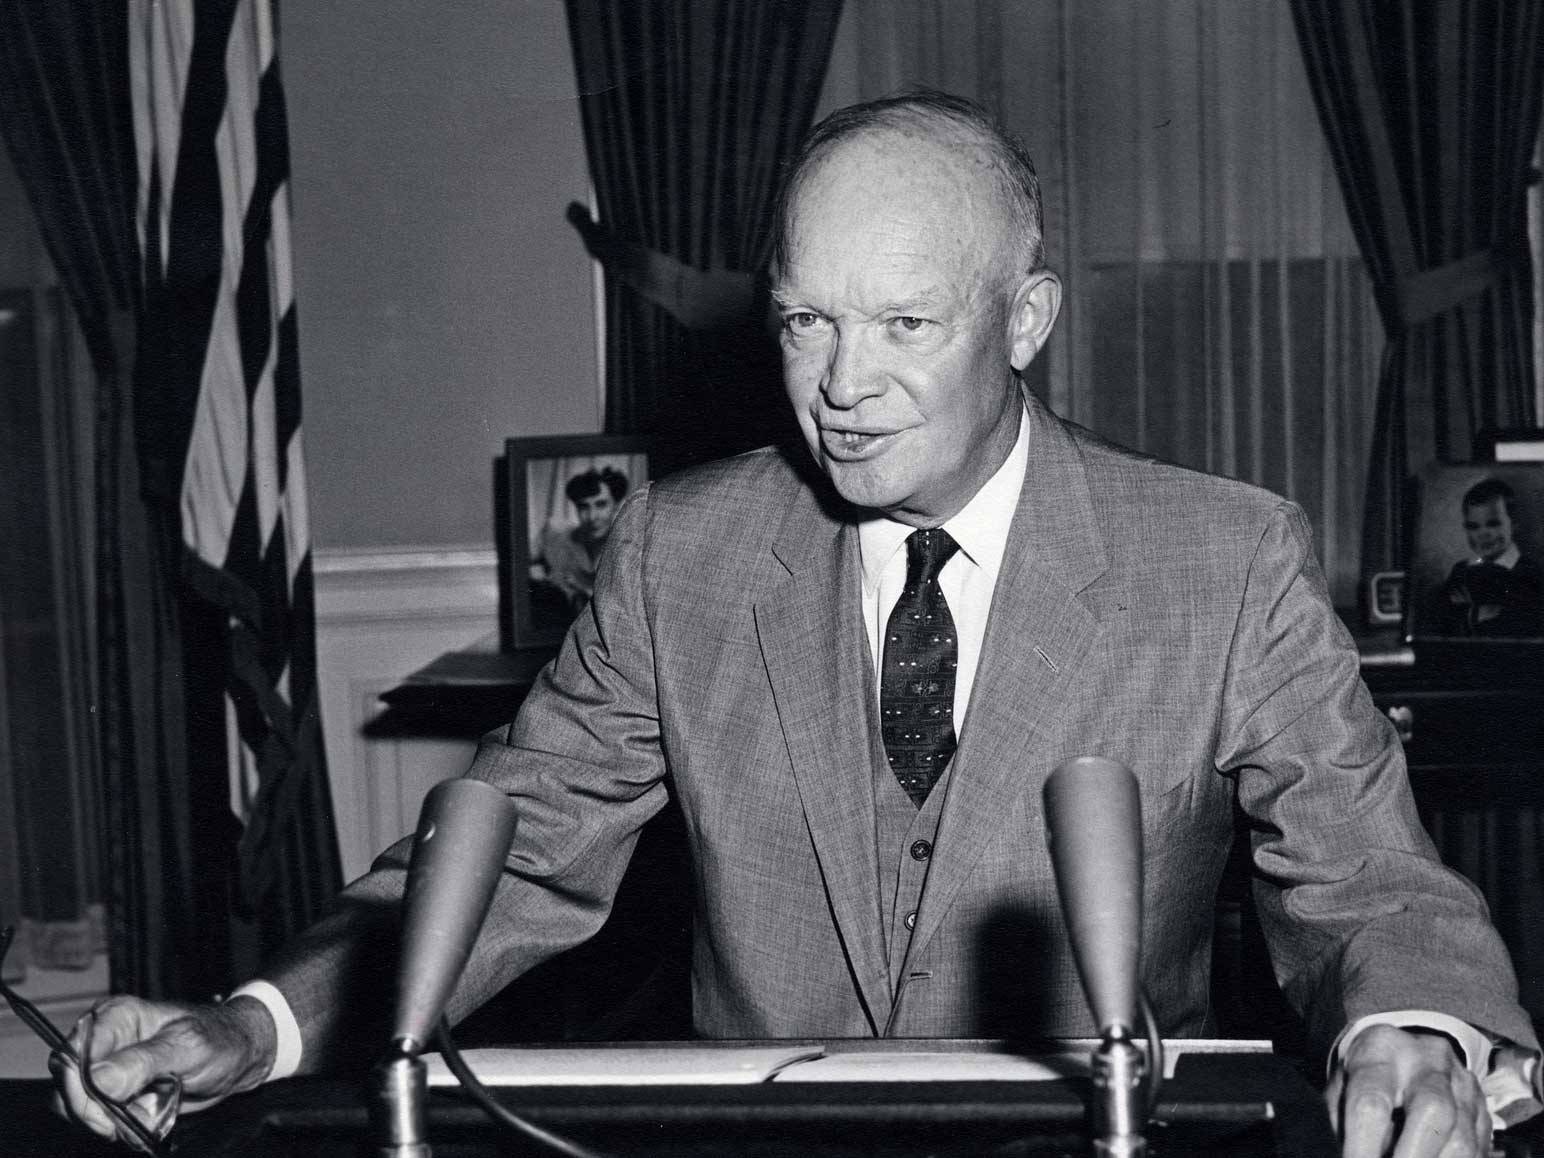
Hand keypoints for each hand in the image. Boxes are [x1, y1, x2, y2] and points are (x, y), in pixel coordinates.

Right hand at [50, 994, 276, 1145]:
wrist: (238, 1058)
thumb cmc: (219, 1039)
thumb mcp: (187, 1046)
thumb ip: (142, 1061)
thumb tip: (97, 1079)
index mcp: (116, 1017)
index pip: (69, 1058)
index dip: (80, 1091)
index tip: (107, 1114)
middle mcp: (105, 1041)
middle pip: (68, 1089)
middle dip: (99, 1113)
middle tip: (138, 1117)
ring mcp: (108, 1068)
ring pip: (82, 1110)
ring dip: (115, 1123)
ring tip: (154, 1113)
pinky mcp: (116, 1092)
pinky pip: (100, 1119)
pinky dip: (123, 1127)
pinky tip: (151, 1118)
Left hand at [1328, 1024, 1489, 1157]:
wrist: (1410, 1047)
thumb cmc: (1366, 1074)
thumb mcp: (1343, 1086)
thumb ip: (1345, 1122)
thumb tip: (1351, 1155)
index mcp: (1380, 1051)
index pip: (1372, 1102)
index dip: (1363, 1146)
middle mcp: (1427, 1061)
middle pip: (1433, 1111)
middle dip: (1414, 1156)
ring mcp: (1463, 1084)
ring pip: (1462, 1140)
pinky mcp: (1484, 1109)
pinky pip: (1478, 1150)